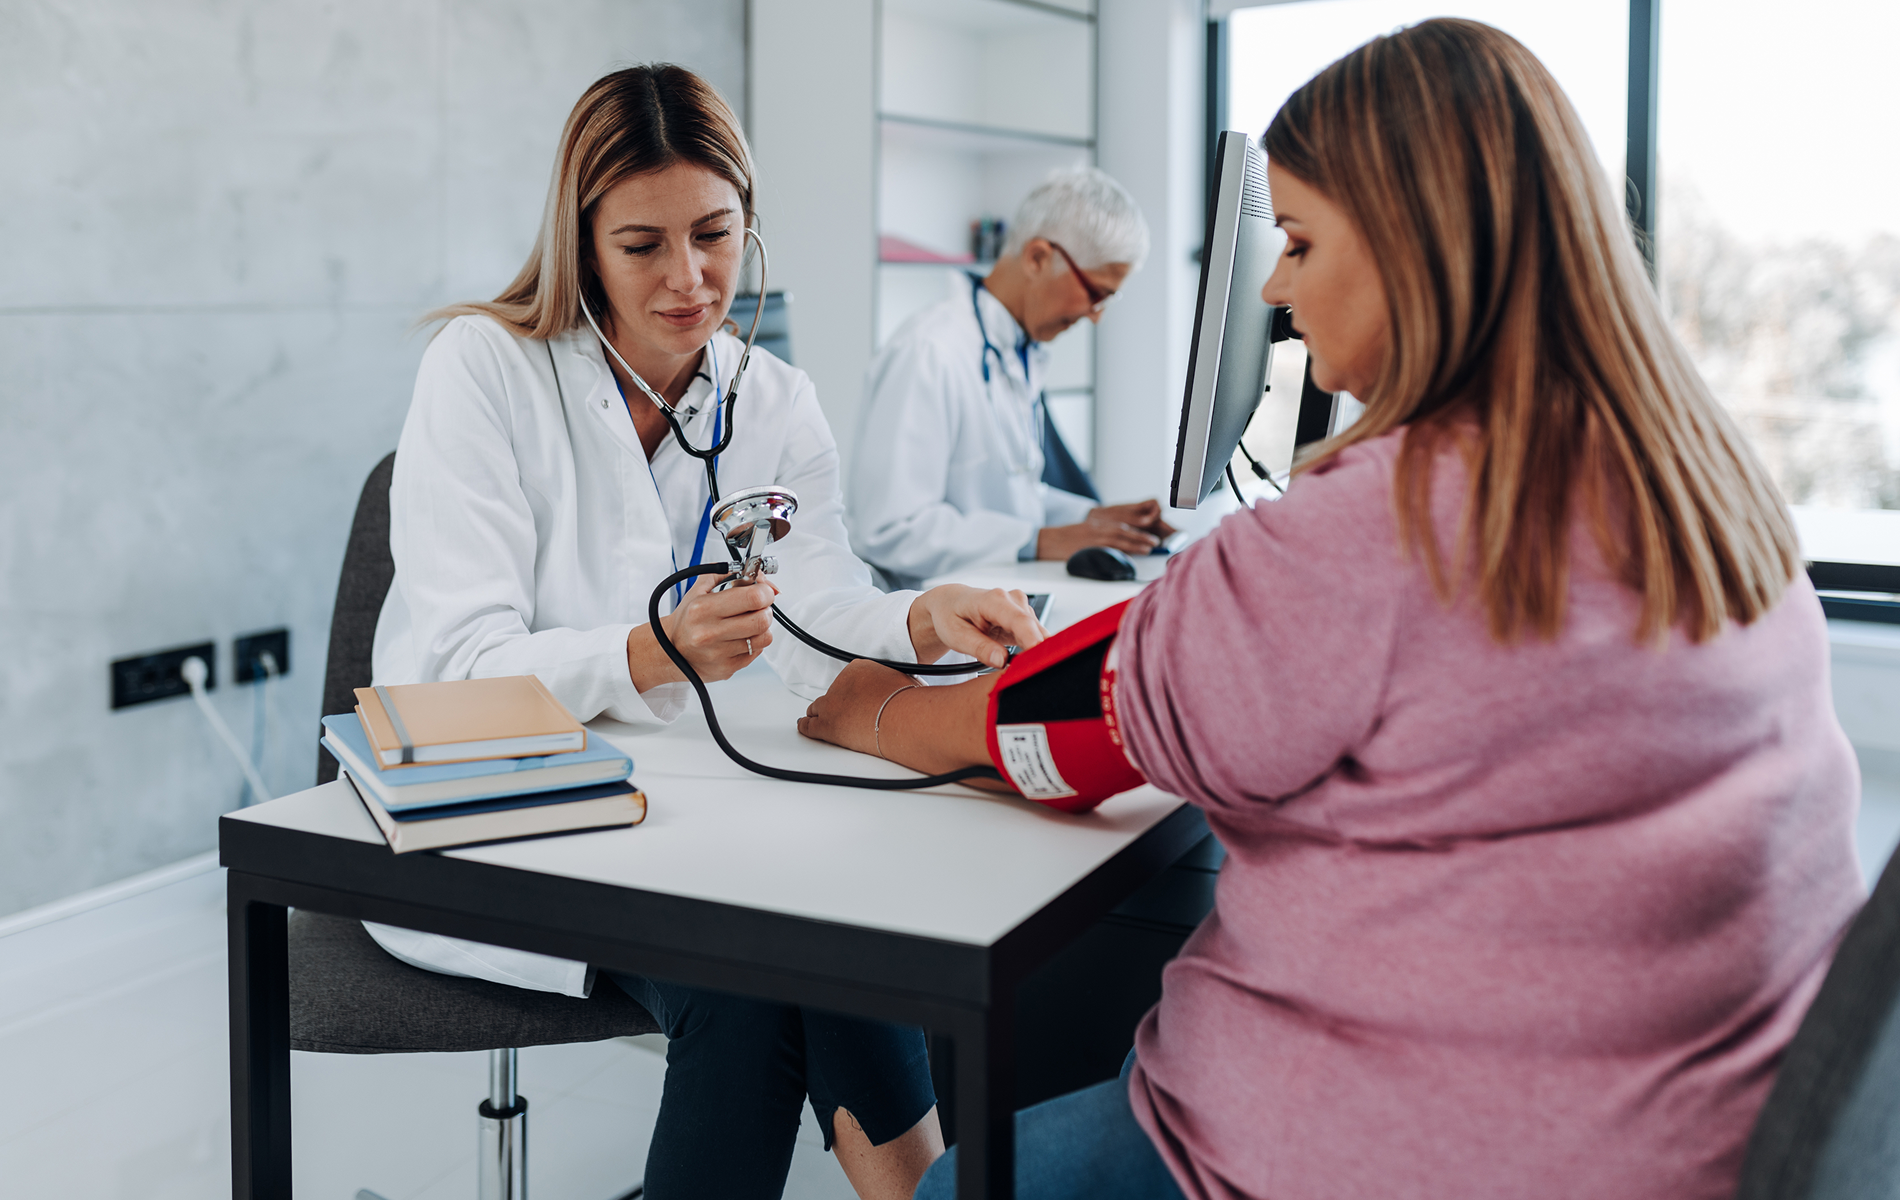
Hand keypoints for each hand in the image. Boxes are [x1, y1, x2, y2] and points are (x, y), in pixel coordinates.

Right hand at [626, 573, 776, 690]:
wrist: (670, 651)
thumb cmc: (687, 619)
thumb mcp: (701, 588)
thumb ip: (731, 575)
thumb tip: (763, 580)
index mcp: (703, 608)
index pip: (753, 597)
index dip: (766, 592)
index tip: (763, 591)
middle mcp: (709, 632)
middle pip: (762, 619)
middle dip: (766, 610)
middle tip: (758, 608)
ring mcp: (718, 653)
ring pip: (764, 638)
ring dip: (762, 628)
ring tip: (748, 623)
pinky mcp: (726, 668)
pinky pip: (757, 652)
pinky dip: (754, 643)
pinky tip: (740, 638)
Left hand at [800, 661, 1007, 787]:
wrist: (903, 718)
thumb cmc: (916, 705)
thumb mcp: (924, 687)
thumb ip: (939, 688)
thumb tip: (974, 689)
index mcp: (867, 668)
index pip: (857, 676)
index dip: (862, 690)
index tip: (868, 696)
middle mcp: (846, 681)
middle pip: (838, 691)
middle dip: (841, 700)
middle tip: (848, 709)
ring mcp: (834, 701)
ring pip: (821, 707)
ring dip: (824, 713)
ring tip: (821, 718)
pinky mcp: (828, 724)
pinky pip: (810, 725)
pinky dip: (809, 727)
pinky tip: (806, 728)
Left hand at [907, 585, 1045, 668]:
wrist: (950, 604)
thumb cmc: (950, 616)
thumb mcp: (956, 635)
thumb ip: (979, 648)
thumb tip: (1001, 660)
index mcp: (994, 600)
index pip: (1020, 621)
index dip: (1033, 640)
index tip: (1039, 660)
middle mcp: (1013, 600)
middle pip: (1035, 629)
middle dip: (1037, 653)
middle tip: (1028, 676)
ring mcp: (1022, 608)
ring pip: (1039, 635)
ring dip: (1035, 654)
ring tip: (1019, 670)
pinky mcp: (1025, 619)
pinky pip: (1037, 637)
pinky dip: (1033, 651)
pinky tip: (1022, 661)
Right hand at [1036, 499, 1175, 559]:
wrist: (1050, 539)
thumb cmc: (1067, 539)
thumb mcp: (1087, 533)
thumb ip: (1103, 537)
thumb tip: (1119, 548)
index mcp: (1100, 524)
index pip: (1124, 527)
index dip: (1139, 532)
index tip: (1152, 538)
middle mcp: (1100, 528)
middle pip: (1125, 531)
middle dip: (1142, 536)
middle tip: (1156, 542)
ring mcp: (1095, 537)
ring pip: (1120, 538)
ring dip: (1136, 542)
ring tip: (1149, 548)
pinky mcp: (1089, 545)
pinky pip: (1108, 547)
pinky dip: (1120, 550)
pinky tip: (1129, 554)